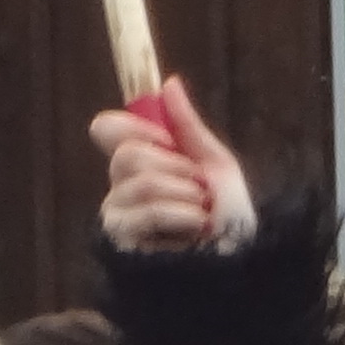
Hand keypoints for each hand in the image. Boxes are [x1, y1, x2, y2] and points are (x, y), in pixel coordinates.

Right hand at [91, 77, 254, 256]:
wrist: (238, 261)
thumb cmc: (230, 217)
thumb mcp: (216, 164)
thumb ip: (188, 126)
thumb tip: (168, 83)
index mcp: (141, 165)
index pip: (107, 130)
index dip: (133, 128)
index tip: (167, 141)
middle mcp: (121, 188)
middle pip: (127, 154)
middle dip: (175, 167)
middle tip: (199, 188)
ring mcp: (117, 215)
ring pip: (138, 181)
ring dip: (184, 194)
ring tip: (201, 213)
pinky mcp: (119, 242)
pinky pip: (144, 211)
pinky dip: (178, 215)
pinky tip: (193, 229)